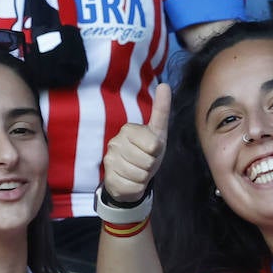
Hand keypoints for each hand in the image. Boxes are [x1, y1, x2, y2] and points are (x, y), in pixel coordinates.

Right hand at [101, 83, 169, 203]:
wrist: (132, 176)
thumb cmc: (147, 152)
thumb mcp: (157, 132)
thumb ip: (161, 110)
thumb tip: (164, 85)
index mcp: (128, 129)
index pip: (153, 145)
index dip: (157, 151)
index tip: (152, 149)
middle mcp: (115, 142)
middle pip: (147, 161)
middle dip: (151, 166)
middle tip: (145, 162)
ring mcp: (109, 161)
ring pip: (139, 175)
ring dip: (144, 177)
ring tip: (138, 171)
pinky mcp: (109, 179)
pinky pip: (132, 187)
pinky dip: (137, 188)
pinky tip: (131, 181)